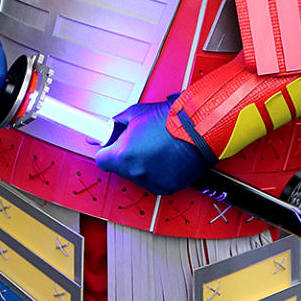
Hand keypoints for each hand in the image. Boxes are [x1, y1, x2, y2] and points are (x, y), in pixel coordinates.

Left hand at [94, 99, 208, 194]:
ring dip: (143, 164)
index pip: (101, 160)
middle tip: (139, 141)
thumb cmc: (172, 120)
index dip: (106, 151)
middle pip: (120, 168)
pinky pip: (154, 180)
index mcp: (124, 155)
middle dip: (126, 155)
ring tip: (156, 148)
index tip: (110, 146)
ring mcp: (152, 181)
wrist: (199, 128)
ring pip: (137, 175)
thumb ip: (117, 123)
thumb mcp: (136, 113)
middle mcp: (136, 172)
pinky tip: (165, 157)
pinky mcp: (166, 187)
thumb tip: (109, 127)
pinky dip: (158, 171)